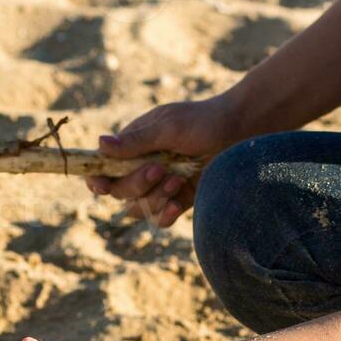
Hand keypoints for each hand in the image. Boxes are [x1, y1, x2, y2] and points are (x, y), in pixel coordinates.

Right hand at [85, 97, 242, 227]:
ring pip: (139, 208)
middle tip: (160, 170)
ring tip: (177, 180)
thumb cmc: (204, 122)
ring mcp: (160, 185)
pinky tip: (178, 203)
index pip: (103, 167)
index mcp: (133, 145)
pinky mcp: (179, 199)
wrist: (242, 132)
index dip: (97, 179)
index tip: (103, 186)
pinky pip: (161, 218)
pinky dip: (166, 214)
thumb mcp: (168, 127)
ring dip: (154, 198)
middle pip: (120, 192)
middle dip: (136, 184)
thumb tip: (99, 144)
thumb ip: (136, 141)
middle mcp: (142, 167)